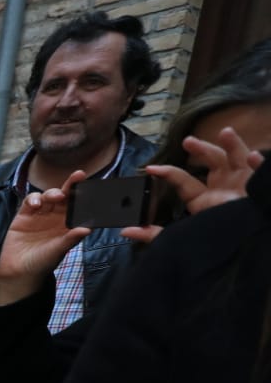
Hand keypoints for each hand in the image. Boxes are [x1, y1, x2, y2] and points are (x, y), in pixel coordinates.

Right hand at [0, 170, 91, 306]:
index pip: (77, 206)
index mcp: (67, 225)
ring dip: (52, 193)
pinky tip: (36, 204)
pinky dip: (33, 199)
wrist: (19, 273)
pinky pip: (29, 202)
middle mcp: (54, 218)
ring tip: (56, 197)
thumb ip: (70, 239)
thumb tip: (87, 229)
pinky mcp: (23, 216)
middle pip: (63, 197)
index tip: (91, 185)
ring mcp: (38, 216)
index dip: (83, 195)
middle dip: (70, 186)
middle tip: (77, 177)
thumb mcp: (58, 251)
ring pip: (47, 197)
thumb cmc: (42, 264)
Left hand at [122, 127, 264, 244]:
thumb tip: (124, 231)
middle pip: (213, 161)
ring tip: (225, 132)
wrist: (240, 250)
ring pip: (237, 158)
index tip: (150, 168)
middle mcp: (223, 187)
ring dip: (232, 145)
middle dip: (201, 149)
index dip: (168, 174)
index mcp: (203, 199)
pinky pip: (261, 171)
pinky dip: (258, 162)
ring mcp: (243, 184)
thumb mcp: (180, 238)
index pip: (184, 182)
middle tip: (188, 141)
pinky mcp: (259, 187)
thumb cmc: (211, 241)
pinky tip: (252, 156)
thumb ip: (154, 235)